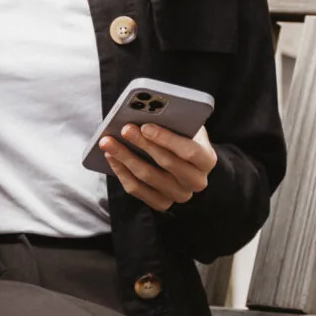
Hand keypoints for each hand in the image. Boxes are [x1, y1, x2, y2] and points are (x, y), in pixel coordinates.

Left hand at [98, 120, 215, 211]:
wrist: (185, 161)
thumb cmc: (184, 136)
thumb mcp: (186, 126)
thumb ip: (175, 121)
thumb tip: (146, 112)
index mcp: (207, 160)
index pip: (190, 151)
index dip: (167, 139)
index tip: (146, 126)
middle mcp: (196, 181)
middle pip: (167, 164)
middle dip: (143, 144)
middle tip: (124, 129)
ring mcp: (179, 195)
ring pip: (148, 177)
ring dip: (125, 157)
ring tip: (108, 142)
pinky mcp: (161, 203)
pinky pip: (137, 189)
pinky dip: (121, 172)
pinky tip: (111, 157)